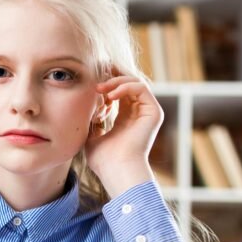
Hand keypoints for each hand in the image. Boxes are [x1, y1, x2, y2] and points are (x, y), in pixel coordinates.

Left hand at [85, 73, 162, 198]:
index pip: (118, 91)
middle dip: (111, 75)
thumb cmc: (103, 160)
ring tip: (99, 88)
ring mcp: (147, 112)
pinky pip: (141, 88)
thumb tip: (88, 106)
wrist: (116, 170)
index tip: (89, 82)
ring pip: (135, 82)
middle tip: (96, 72)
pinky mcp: (153, 112)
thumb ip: (92, 120)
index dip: (105, 83)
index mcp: (125, 119)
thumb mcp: (91, 135)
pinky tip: (110, 95)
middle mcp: (138, 113)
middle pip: (128, 83)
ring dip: (115, 81)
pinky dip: (125, 86)